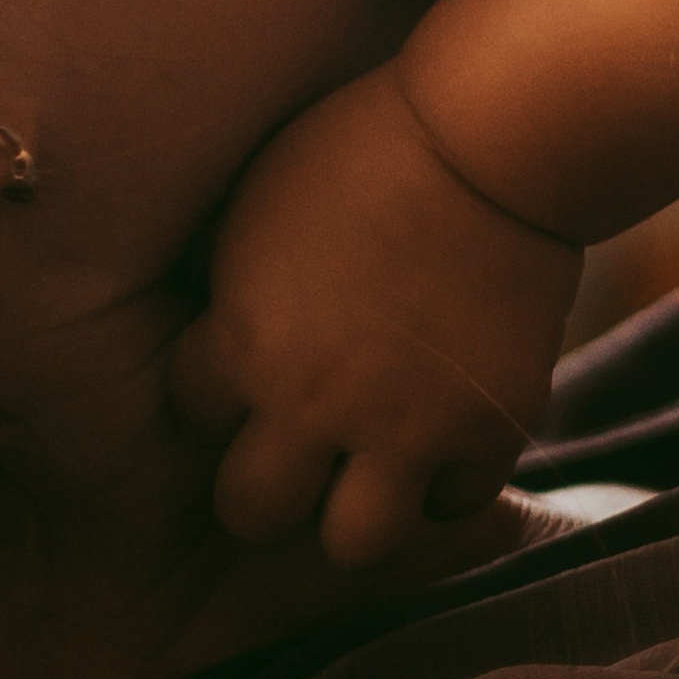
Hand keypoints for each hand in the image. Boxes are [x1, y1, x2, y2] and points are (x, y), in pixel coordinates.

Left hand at [169, 64, 581, 567]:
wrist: (489, 134)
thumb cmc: (366, 140)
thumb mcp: (261, 195)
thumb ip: (231, 278)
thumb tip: (213, 316)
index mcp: (245, 339)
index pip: (189, 412)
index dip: (213, 385)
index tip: (243, 361)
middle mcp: (314, 403)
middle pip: (249, 511)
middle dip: (263, 479)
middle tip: (293, 440)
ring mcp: (405, 426)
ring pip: (351, 543)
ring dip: (353, 507)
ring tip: (365, 464)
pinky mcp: (488, 427)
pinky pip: (454, 504)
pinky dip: (447, 477)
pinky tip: (443, 430)